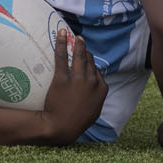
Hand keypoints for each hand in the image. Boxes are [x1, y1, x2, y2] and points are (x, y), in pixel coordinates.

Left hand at [36, 28, 106, 142]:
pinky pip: (62, 57)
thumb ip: (97, 96)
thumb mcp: (94, 110)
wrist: (61, 127)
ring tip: (73, 36)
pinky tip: (60, 34)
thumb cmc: (77, 122)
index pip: (97, 70)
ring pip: (79, 56)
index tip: (86, 59)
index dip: (91, 64)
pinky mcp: (62, 78)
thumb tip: (97, 87)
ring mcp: (78, 79)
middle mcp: (92, 81)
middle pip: (89, 61)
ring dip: (77, 44)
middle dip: (85, 51)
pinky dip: (61, 43)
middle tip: (80, 42)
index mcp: (102, 88)